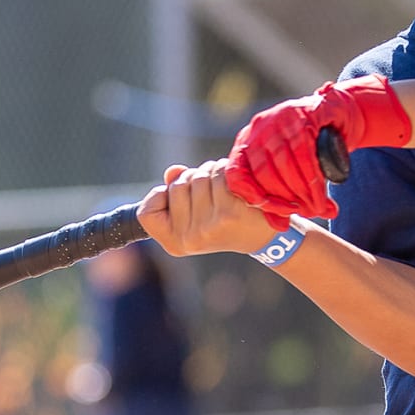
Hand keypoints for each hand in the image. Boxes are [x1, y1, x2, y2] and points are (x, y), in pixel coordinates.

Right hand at [138, 160, 278, 257]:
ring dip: (212, 172)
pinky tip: (237, 186)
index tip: (176, 198)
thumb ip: (177, 192)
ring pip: (198, 176)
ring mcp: (208, 227)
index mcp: (175, 243)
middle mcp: (189, 238)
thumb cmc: (228, 220)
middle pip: (177, 185)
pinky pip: (217, 175)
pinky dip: (227, 171)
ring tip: (226, 188)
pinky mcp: (228, 213)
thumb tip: (173, 173)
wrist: (269, 237)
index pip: (145, 213)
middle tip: (211, 192)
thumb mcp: (197, 213)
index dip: (158, 197)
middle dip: (193, 178)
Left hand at [226, 75, 410, 220]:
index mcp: (246, 144)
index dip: (254, 199)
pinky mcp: (302, 114)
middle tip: (305, 214)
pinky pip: (303, 151)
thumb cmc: (309, 148)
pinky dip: (313, 176)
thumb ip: (279, 196)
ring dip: (303, 191)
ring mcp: (278, 119)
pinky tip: (320, 191)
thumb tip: (279, 227)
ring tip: (317, 208)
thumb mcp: (289, 171)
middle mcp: (258, 130)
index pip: (236, 176)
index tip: (277, 215)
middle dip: (286, 199)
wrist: (335, 114)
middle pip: (264, 173)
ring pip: (285, 164)